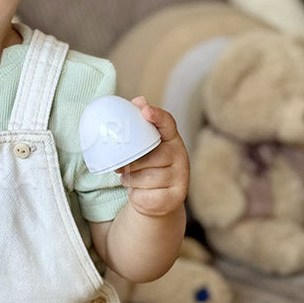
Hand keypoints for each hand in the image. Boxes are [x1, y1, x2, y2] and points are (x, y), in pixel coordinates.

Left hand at [116, 97, 189, 217]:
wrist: (158, 202)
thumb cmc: (146, 169)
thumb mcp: (142, 148)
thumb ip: (139, 127)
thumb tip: (138, 100)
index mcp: (171, 139)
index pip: (167, 123)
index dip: (156, 116)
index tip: (144, 110)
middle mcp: (181, 157)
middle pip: (150, 156)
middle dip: (131, 163)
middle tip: (121, 167)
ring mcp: (180, 178)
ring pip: (144, 178)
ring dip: (130, 180)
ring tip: (131, 179)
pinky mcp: (175, 198)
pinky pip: (144, 195)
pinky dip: (135, 195)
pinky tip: (139, 192)